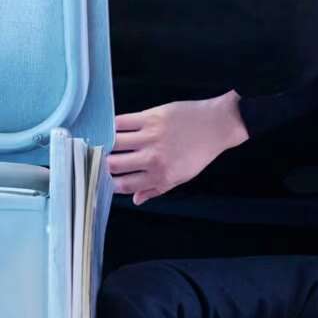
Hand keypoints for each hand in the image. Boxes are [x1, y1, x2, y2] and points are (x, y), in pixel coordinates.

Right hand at [107, 91, 248, 204]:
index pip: (125, 185)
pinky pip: (121, 122)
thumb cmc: (199, 153)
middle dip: (104, 164)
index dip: (111, 183)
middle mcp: (153, 159)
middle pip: (115, 164)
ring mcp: (151, 137)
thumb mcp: (181, 177)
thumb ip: (156, 189)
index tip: (105, 179)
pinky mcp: (150, 117)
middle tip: (101, 160)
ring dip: (106, 144)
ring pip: (114, 142)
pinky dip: (112, 126)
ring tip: (103, 144)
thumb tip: (135, 200)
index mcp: (161, 176)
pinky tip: (111, 128)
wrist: (216, 126)